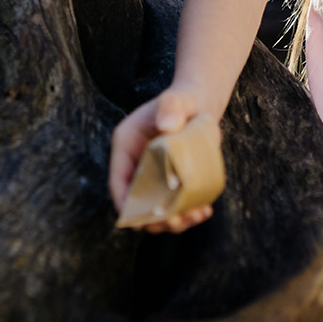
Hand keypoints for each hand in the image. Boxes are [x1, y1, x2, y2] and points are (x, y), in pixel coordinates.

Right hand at [108, 84, 216, 232]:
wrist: (198, 107)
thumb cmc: (184, 100)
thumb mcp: (177, 99)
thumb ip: (170, 106)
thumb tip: (166, 125)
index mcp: (125, 147)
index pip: (118, 182)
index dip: (126, 204)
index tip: (143, 218)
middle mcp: (134, 166)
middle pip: (136, 203)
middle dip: (153, 219)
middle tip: (178, 220)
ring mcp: (152, 178)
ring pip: (155, 210)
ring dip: (173, 221)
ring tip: (197, 214)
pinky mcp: (170, 185)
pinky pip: (172, 207)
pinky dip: (186, 214)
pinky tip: (204, 210)